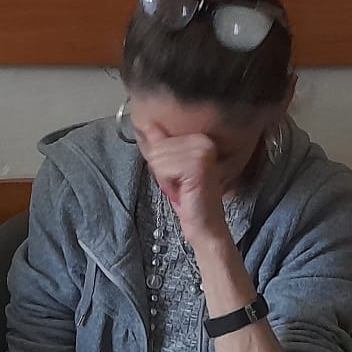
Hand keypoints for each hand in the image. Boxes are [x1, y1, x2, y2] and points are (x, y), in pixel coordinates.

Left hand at [142, 132, 229, 249]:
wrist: (204, 224)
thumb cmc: (188, 198)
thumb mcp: (171, 168)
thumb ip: (161, 146)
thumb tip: (147, 126)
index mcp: (199, 137)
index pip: (158, 140)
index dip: (160, 163)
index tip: (177, 176)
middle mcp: (203, 140)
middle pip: (157, 148)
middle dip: (162, 171)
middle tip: (180, 184)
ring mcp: (202, 151)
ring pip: (158, 158)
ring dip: (164, 179)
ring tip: (181, 188)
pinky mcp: (197, 165)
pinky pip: (163, 169)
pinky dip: (167, 184)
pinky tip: (182, 191)